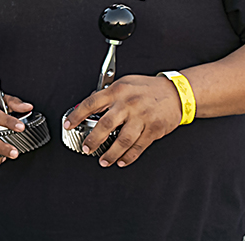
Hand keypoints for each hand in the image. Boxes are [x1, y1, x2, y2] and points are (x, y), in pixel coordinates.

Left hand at [62, 75, 180, 167]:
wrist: (176, 93)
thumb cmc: (148, 88)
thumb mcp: (124, 84)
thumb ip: (107, 95)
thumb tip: (88, 107)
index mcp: (118, 91)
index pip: (91, 103)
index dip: (77, 115)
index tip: (69, 124)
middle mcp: (128, 104)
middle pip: (106, 124)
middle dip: (93, 139)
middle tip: (86, 148)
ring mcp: (142, 117)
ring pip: (123, 140)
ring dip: (111, 153)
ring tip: (103, 160)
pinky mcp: (154, 129)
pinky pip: (139, 146)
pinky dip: (129, 156)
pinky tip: (122, 161)